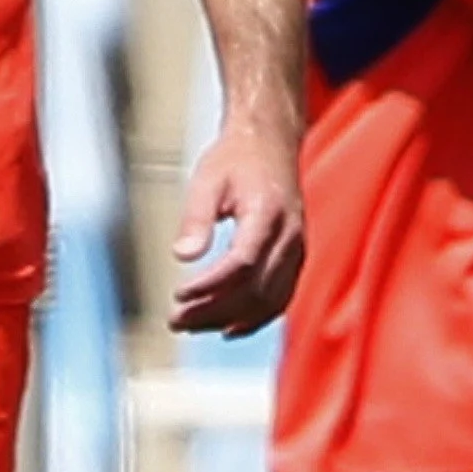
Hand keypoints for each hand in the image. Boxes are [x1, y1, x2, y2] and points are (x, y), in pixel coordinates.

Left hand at [170, 113, 308, 336]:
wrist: (270, 142)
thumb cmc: (236, 158)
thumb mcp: (207, 180)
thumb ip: (195, 218)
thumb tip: (182, 256)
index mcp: (268, 213)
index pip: (242, 263)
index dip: (210, 286)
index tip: (178, 296)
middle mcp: (289, 236)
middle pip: (255, 290)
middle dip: (213, 311)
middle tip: (175, 320)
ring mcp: (297, 250)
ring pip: (269, 301)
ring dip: (230, 319)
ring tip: (192, 325)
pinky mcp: (296, 258)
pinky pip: (280, 298)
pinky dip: (255, 318)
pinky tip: (228, 328)